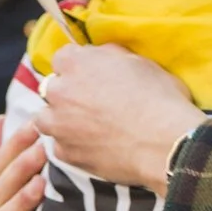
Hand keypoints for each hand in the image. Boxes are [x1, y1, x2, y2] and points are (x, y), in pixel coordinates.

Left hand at [34, 43, 206, 197]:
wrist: (165, 144)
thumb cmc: (159, 99)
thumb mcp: (141, 63)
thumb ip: (112, 57)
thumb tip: (103, 56)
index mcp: (76, 62)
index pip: (64, 57)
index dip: (80, 66)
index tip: (94, 75)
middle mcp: (60, 91)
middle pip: (52, 88)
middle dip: (68, 94)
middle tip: (94, 104)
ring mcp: (59, 124)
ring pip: (47, 119)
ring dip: (61, 120)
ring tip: (87, 128)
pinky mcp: (66, 153)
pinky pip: (61, 147)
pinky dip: (73, 146)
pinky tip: (94, 147)